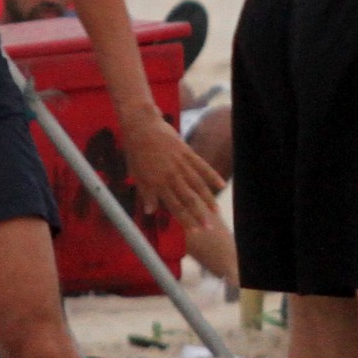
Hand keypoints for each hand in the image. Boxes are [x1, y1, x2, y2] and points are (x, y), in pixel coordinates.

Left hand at [121, 106, 223, 229]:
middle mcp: (170, 175)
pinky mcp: (186, 152)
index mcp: (157, 183)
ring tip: (217, 211)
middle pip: (188, 199)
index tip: (194, 231)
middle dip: (199, 215)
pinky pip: (202, 166)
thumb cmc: (135, 151)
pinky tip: (221, 185)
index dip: (185, 220)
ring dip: (207, 199)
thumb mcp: (136, 174)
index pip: (173, 206)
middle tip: (209, 228)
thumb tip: (150, 211)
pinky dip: (212, 176)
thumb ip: (146, 193)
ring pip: (197, 185)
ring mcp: (180, 164)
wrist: (140, 126)